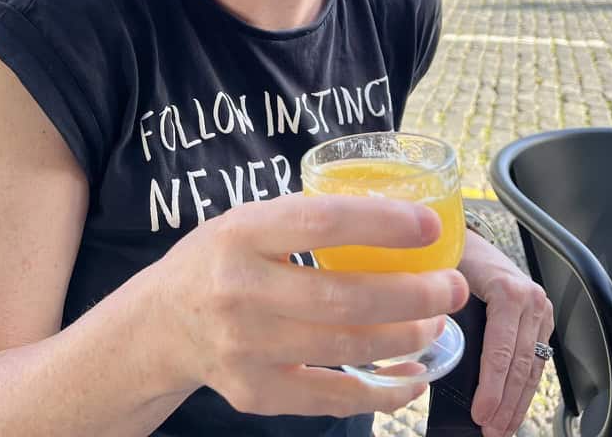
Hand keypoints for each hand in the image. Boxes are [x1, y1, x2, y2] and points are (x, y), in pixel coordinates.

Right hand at [153, 194, 469, 417]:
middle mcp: (240, 290)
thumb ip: (303, 219)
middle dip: (413, 294)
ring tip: (436, 323)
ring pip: (346, 348)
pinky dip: (381, 391)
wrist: (160, 323)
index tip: (429, 225)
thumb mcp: (246, 220)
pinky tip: (412, 376)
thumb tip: (391, 214)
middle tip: (451, 288)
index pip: (322, 222)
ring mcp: (246, 348)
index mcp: (242, 233)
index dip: (382, 224)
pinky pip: (332, 397)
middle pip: (344, 297)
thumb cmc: (218, 260)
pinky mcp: (255, 392)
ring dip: (406, 339)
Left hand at [459, 232, 552, 436]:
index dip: (491, 387)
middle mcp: (531, 300)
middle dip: (505, 403)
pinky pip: (537, 359)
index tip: (480, 413)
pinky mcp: (542, 318)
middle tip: (490, 430)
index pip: (501, 349)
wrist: (473, 239)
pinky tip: (514, 407)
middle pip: (521, 364)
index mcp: (508, 291)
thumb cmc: (454, 254)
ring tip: (502, 428)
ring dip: (518, 403)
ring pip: (533, 367)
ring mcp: (540, 310)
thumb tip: (435, 350)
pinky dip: (525, 387)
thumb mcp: (446, 275)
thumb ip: (444, 308)